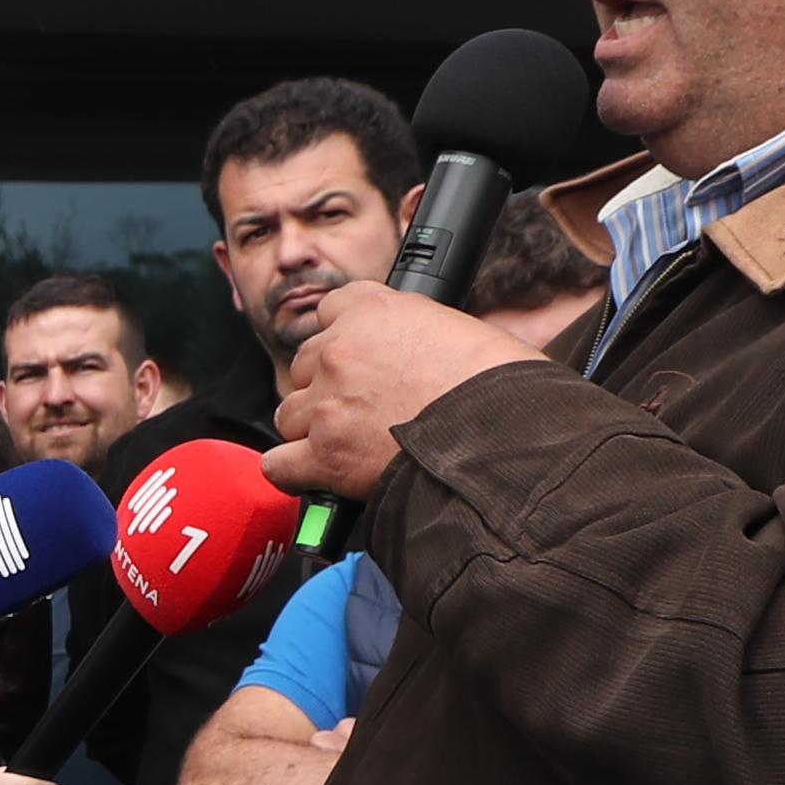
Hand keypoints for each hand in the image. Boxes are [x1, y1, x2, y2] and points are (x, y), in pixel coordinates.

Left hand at [260, 286, 544, 504]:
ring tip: (352, 445)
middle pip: (305, 365)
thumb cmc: (500, 388)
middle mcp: (340, 351)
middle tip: (365, 409)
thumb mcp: (463, 331)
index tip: (361, 357)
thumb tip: (425, 351)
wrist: (505, 438)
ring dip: (313, 430)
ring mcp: (326, 403)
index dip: (347, 337)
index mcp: (374, 310)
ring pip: (290, 414)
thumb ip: (422, 332)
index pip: (333, 309)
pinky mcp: (324, 454)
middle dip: (329, 386)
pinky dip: (295, 472)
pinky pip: (279, 464)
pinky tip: (317, 475)